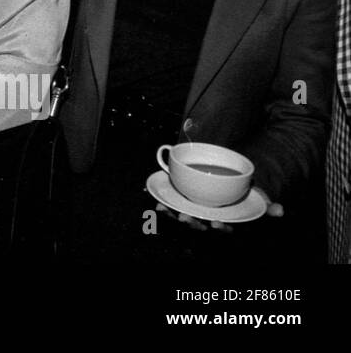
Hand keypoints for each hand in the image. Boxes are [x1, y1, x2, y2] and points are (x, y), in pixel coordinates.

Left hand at [155, 189, 280, 232]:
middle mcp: (211, 231)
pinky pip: (172, 220)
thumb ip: (269, 211)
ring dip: (173, 222)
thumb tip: (281, 210)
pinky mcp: (184, 217)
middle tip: (184, 219)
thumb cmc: (246, 206)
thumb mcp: (259, 208)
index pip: (225, 234)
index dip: (221, 230)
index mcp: (230, 230)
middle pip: (200, 233)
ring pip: (184, 228)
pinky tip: (158, 206)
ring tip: (166, 212)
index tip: (216, 223)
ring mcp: (197, 226)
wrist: (232, 204)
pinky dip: (164, 214)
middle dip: (192, 227)